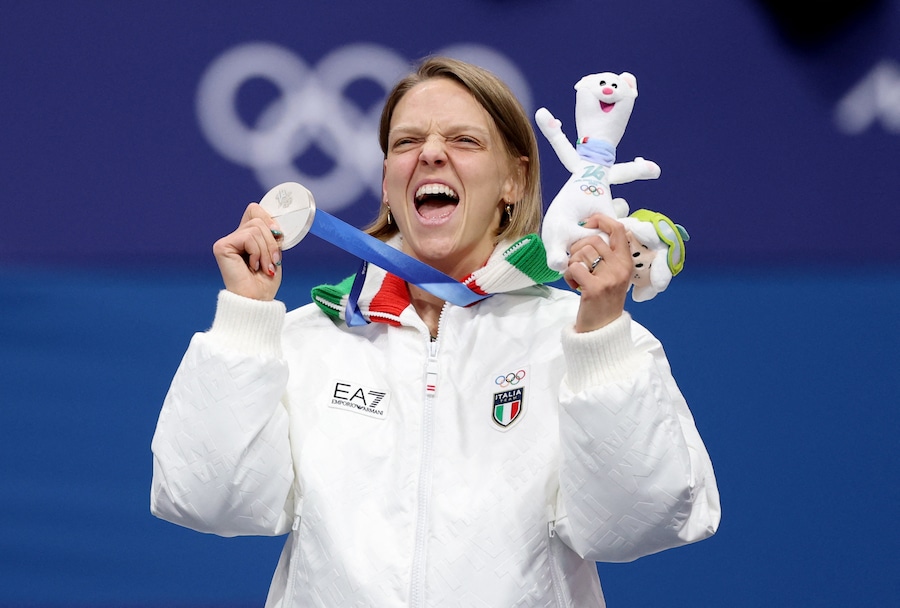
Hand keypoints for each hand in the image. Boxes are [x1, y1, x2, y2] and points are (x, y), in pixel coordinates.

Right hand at [212, 203, 283, 300]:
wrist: (257, 300)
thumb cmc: (265, 282)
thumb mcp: (274, 253)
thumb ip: (271, 235)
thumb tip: (274, 224)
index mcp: (247, 236)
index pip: (255, 210)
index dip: (269, 219)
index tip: (279, 237)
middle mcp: (235, 237)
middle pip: (258, 218)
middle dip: (272, 241)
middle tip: (271, 261)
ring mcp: (227, 241)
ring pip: (255, 228)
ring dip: (266, 250)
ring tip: (263, 267)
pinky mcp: (222, 246)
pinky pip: (248, 237)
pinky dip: (257, 252)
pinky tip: (252, 266)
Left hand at [563, 213, 631, 331]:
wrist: (603, 329)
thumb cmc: (604, 300)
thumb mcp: (614, 275)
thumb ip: (608, 256)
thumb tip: (590, 232)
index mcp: (626, 262)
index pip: (618, 229)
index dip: (601, 220)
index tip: (587, 223)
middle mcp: (620, 268)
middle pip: (593, 240)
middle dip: (577, 248)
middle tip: (576, 263)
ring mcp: (609, 278)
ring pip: (581, 253)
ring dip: (572, 263)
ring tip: (577, 278)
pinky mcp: (594, 288)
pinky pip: (574, 267)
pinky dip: (568, 275)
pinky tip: (574, 286)